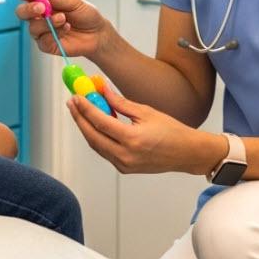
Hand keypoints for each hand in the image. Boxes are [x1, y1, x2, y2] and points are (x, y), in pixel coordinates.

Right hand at [15, 0, 111, 60]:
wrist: (97, 33)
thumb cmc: (86, 15)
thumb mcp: (74, 2)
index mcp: (44, 1)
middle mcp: (40, 16)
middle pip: (22, 12)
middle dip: (29, 9)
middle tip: (41, 7)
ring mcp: (42, 31)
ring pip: (33, 27)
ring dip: (48, 22)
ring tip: (63, 19)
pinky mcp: (47, 44)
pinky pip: (43, 40)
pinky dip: (55, 34)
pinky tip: (66, 29)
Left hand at [67, 85, 225, 175]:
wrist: (186, 153)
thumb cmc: (171, 131)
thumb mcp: (146, 112)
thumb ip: (121, 103)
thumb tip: (103, 90)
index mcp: (132, 139)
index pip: (100, 122)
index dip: (85, 108)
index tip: (76, 96)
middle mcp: (125, 155)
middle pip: (92, 136)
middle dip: (79, 118)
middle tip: (73, 103)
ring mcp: (123, 165)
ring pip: (96, 145)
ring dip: (86, 128)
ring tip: (81, 110)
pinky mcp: (124, 169)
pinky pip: (105, 151)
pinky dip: (98, 137)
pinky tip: (97, 124)